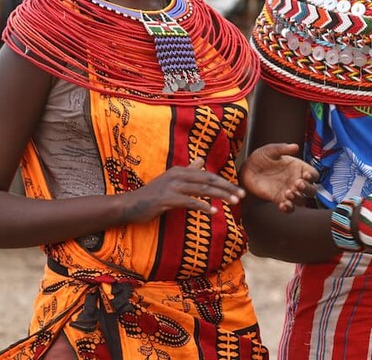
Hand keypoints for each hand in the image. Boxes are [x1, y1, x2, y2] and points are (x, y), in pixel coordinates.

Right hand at [121, 158, 244, 223]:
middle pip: (208, 180)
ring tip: (233, 202)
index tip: (239, 190)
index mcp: (181, 170)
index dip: (225, 183)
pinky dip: (202, 206)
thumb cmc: (152, 195)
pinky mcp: (166, 199)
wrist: (129, 205)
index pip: (208, 176)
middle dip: (227, 188)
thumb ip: (188, 170)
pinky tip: (213, 211)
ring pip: (202, 190)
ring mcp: (171, 186)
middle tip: (242, 196)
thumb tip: (201, 160)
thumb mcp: (171, 180)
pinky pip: (189, 202)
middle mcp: (178, 175)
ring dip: (220, 196)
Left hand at [240, 143, 318, 212]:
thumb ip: (283, 148)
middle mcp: (296, 180)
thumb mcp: (270, 150)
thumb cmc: (260, 157)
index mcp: (298, 168)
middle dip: (308, 189)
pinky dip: (288, 208)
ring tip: (288, 192)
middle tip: (297, 184)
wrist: (246, 169)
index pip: (313, 174)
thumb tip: (295, 146)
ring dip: (298, 199)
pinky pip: (289, 208)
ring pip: (302, 201)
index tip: (305, 175)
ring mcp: (289, 191)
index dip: (313, 176)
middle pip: (312, 190)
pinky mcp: (279, 199)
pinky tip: (282, 204)